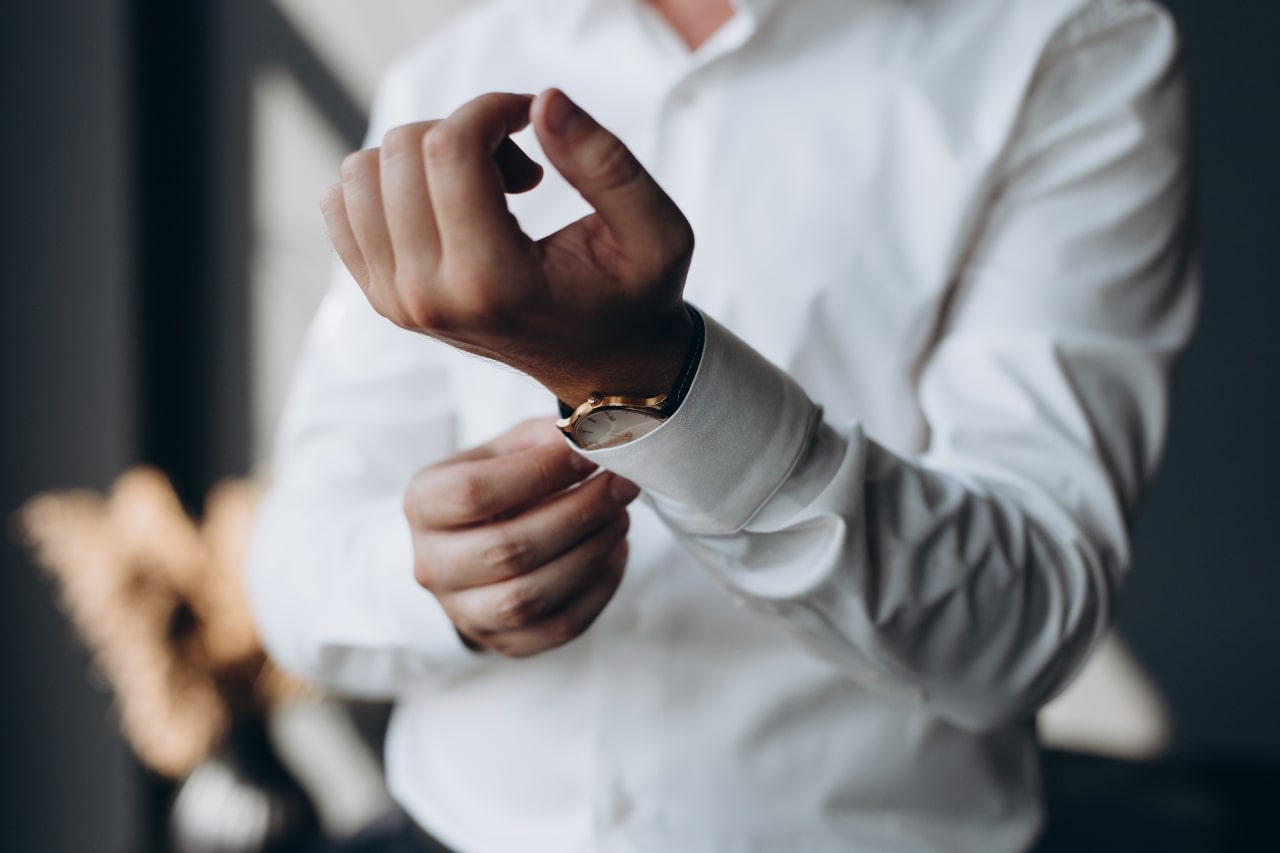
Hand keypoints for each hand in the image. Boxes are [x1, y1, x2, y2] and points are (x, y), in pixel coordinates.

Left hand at [321, 89, 695, 404]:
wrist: (601, 363)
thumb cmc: (632, 294)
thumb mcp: (656, 232)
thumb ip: (606, 163)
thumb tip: (543, 100)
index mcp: (496, 284)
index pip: (448, 151)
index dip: (491, 108)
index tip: (532, 121)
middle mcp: (432, 298)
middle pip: (402, 151)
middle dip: (463, 132)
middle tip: (520, 168)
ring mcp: (398, 302)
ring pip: (363, 171)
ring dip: (424, 158)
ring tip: (484, 191)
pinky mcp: (382, 297)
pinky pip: (343, 203)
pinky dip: (391, 183)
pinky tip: (447, 205)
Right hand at [403, 419, 639, 657]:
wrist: (470, 550)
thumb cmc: (494, 489)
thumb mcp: (503, 452)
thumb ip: (541, 441)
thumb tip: (594, 438)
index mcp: (424, 505)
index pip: (473, 492)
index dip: (539, 472)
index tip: (589, 454)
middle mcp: (433, 565)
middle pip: (507, 550)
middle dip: (579, 514)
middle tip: (622, 485)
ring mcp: (464, 611)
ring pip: (530, 598)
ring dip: (590, 553)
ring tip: (621, 517)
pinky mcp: (503, 643)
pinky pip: (559, 627)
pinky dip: (598, 589)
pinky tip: (615, 552)